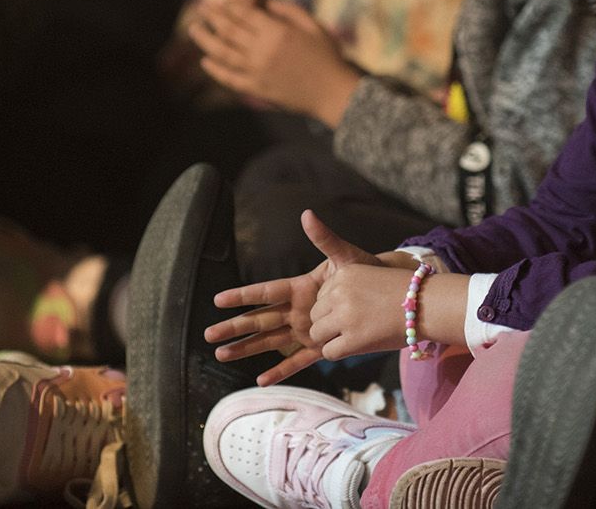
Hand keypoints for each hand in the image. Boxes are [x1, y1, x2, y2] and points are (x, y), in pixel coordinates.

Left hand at [188, 0, 362, 126]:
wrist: (332, 93)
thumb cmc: (327, 57)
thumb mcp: (314, 25)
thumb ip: (290, 10)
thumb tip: (266, 3)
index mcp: (277, 32)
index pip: (244, 14)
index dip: (230, 5)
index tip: (221, 1)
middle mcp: (263, 50)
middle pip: (229, 30)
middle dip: (213, 17)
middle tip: (201, 9)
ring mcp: (257, 71)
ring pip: (223, 53)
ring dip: (205, 40)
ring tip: (194, 30)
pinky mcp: (257, 89)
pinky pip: (230, 78)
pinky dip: (215, 70)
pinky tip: (205, 62)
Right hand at [204, 209, 386, 385]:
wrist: (388, 295)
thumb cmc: (364, 271)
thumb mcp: (345, 256)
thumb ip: (324, 238)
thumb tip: (307, 214)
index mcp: (300, 287)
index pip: (266, 291)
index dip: (243, 295)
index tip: (219, 299)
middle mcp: (297, 309)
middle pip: (259, 319)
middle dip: (234, 327)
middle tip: (208, 336)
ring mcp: (305, 329)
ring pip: (270, 341)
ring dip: (246, 348)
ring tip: (221, 355)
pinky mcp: (318, 347)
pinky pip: (297, 360)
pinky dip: (280, 370)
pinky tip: (260, 380)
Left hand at [310, 263, 424, 359]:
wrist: (428, 305)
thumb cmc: (401, 295)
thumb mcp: (368, 278)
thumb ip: (343, 290)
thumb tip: (320, 316)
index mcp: (343, 272)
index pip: (320, 296)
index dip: (334, 307)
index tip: (356, 309)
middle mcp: (339, 291)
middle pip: (314, 315)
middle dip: (328, 323)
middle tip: (353, 326)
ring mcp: (345, 315)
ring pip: (317, 334)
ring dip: (331, 339)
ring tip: (354, 336)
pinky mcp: (352, 338)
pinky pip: (328, 352)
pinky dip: (338, 352)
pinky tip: (356, 346)